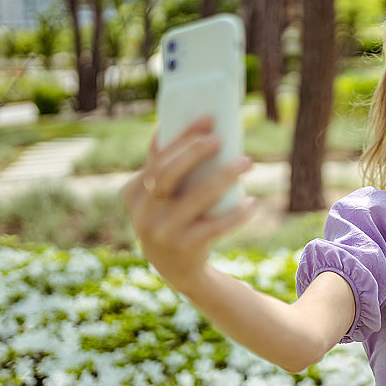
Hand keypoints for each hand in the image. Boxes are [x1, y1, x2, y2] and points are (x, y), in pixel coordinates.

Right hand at [123, 116, 254, 291]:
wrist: (176, 268)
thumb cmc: (173, 218)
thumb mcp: (162, 197)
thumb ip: (169, 168)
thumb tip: (198, 127)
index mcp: (134, 193)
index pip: (156, 158)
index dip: (181, 137)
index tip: (207, 118)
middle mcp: (143, 213)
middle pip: (167, 174)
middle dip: (194, 152)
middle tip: (220, 138)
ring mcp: (162, 232)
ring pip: (196, 197)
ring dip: (224, 176)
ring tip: (247, 161)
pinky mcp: (185, 248)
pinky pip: (215, 226)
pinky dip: (236, 213)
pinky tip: (252, 202)